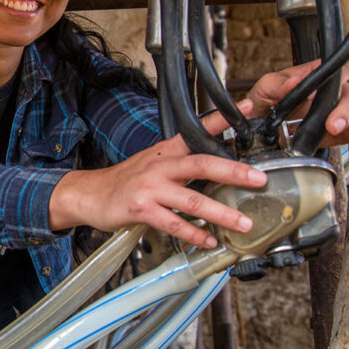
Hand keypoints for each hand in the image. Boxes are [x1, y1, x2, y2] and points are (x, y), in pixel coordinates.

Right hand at [49, 100, 265, 248]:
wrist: (89, 194)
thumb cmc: (126, 181)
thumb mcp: (153, 162)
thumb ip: (183, 163)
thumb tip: (218, 169)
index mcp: (166, 151)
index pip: (197, 130)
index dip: (221, 119)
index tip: (247, 107)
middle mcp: (160, 166)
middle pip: (201, 163)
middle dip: (233, 171)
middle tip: (259, 179)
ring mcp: (150, 188)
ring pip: (192, 199)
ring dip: (221, 213)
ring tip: (243, 223)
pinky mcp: (140, 209)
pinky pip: (173, 223)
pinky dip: (194, 233)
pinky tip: (209, 240)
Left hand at [246, 60, 348, 158]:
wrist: (261, 127)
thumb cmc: (267, 102)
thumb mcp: (265, 89)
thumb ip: (278, 85)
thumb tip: (293, 83)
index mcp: (316, 80)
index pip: (336, 71)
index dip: (342, 74)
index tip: (342, 80)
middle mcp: (332, 96)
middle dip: (346, 112)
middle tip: (335, 125)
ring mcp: (339, 116)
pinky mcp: (342, 135)